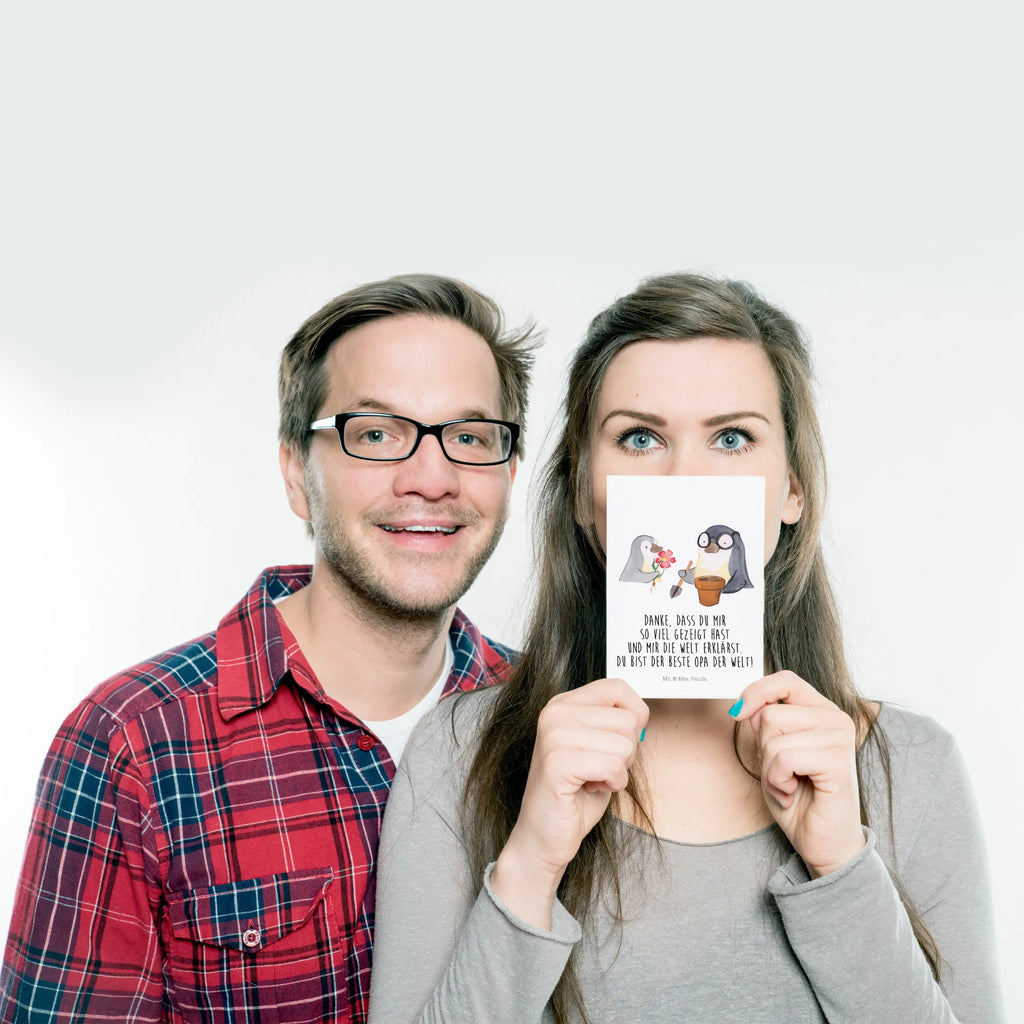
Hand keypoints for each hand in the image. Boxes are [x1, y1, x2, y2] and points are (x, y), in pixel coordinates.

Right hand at [491, 678, 647, 927]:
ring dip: (618, 771)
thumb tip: (642, 714)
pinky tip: (589, 789)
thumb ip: (614, 723)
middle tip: (599, 769)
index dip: (635, 716)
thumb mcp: (599, 747)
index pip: (618, 687)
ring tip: (592, 779)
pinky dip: (612, 784)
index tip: (618, 742)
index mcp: (564, 703)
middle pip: (628, 720)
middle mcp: (555, 712)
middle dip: (626, 752)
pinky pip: (613, 766)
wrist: (545, 835)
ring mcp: (554, 734)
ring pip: (624, 744)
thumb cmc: (576, 793)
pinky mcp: (557, 762)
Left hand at [732, 671, 865, 877]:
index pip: (786, 681)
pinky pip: (785, 758)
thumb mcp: (771, 754)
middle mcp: (835, 719)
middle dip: (762, 749)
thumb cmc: (798, 798)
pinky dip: (777, 781)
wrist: (821, 842)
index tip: (738, 713)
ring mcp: (840, 739)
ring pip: (774, 738)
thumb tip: (746, 707)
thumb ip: (764, 726)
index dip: (757, 691)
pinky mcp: (839, 763)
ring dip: (769, 770)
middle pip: (770, 714)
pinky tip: (792, 794)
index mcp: (821, 711)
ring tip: (788, 786)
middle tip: (780, 774)